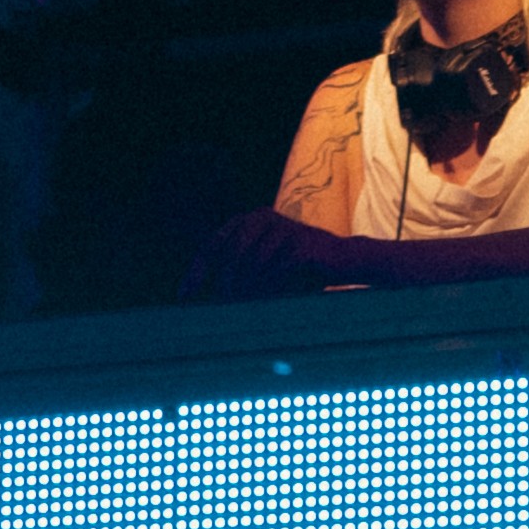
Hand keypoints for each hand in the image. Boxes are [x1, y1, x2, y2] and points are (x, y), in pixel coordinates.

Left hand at [177, 208, 379, 301]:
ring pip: (251, 266)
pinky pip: (275, 272)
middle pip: (229, 255)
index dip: (197, 271)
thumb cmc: (300, 270)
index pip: (213, 244)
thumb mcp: (265, 269)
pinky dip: (269, 290)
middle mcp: (262, 217)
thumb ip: (240, 275)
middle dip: (224, 287)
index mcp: (249, 220)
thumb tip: (211, 299)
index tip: (184, 296)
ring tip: (248, 310)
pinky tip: (271, 302)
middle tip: (222, 311)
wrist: (343, 261)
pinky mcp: (300, 243)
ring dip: (247, 292)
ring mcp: (282, 227)